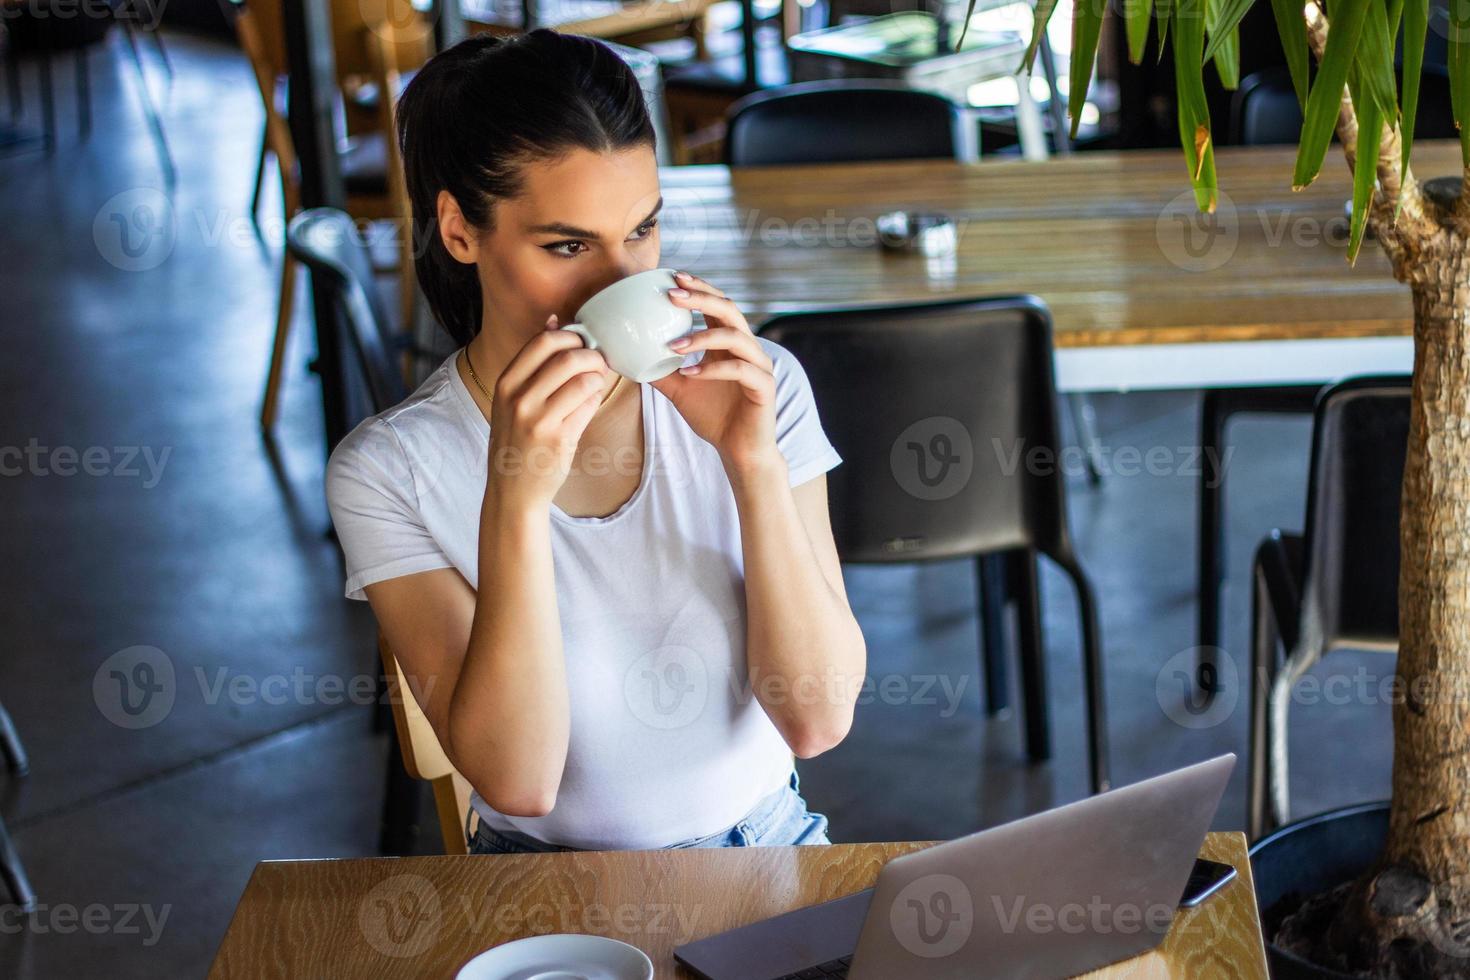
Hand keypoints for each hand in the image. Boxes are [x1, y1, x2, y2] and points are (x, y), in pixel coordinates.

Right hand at [484, 315, 615, 510]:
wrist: (513, 489)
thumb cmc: (517, 439)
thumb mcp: (513, 398)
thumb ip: (534, 362)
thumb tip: (554, 320)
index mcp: (506, 383)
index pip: (543, 341)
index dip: (570, 337)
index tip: (580, 345)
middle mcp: (519, 399)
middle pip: (568, 357)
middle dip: (591, 356)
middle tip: (598, 363)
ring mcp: (539, 419)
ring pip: (583, 380)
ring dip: (598, 378)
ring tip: (596, 383)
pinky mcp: (559, 438)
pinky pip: (589, 405)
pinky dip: (596, 399)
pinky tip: (590, 402)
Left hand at [650, 271, 780, 475]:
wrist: (739, 451)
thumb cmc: (714, 418)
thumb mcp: (679, 390)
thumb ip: (660, 371)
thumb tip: (628, 357)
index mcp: (730, 344)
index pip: (718, 306)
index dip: (699, 289)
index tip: (673, 277)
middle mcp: (747, 349)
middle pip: (729, 310)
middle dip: (701, 298)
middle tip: (672, 294)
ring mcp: (759, 366)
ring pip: (736, 337)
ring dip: (702, 336)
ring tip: (673, 344)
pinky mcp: (764, 386)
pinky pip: (740, 369)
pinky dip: (713, 369)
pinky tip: (690, 374)